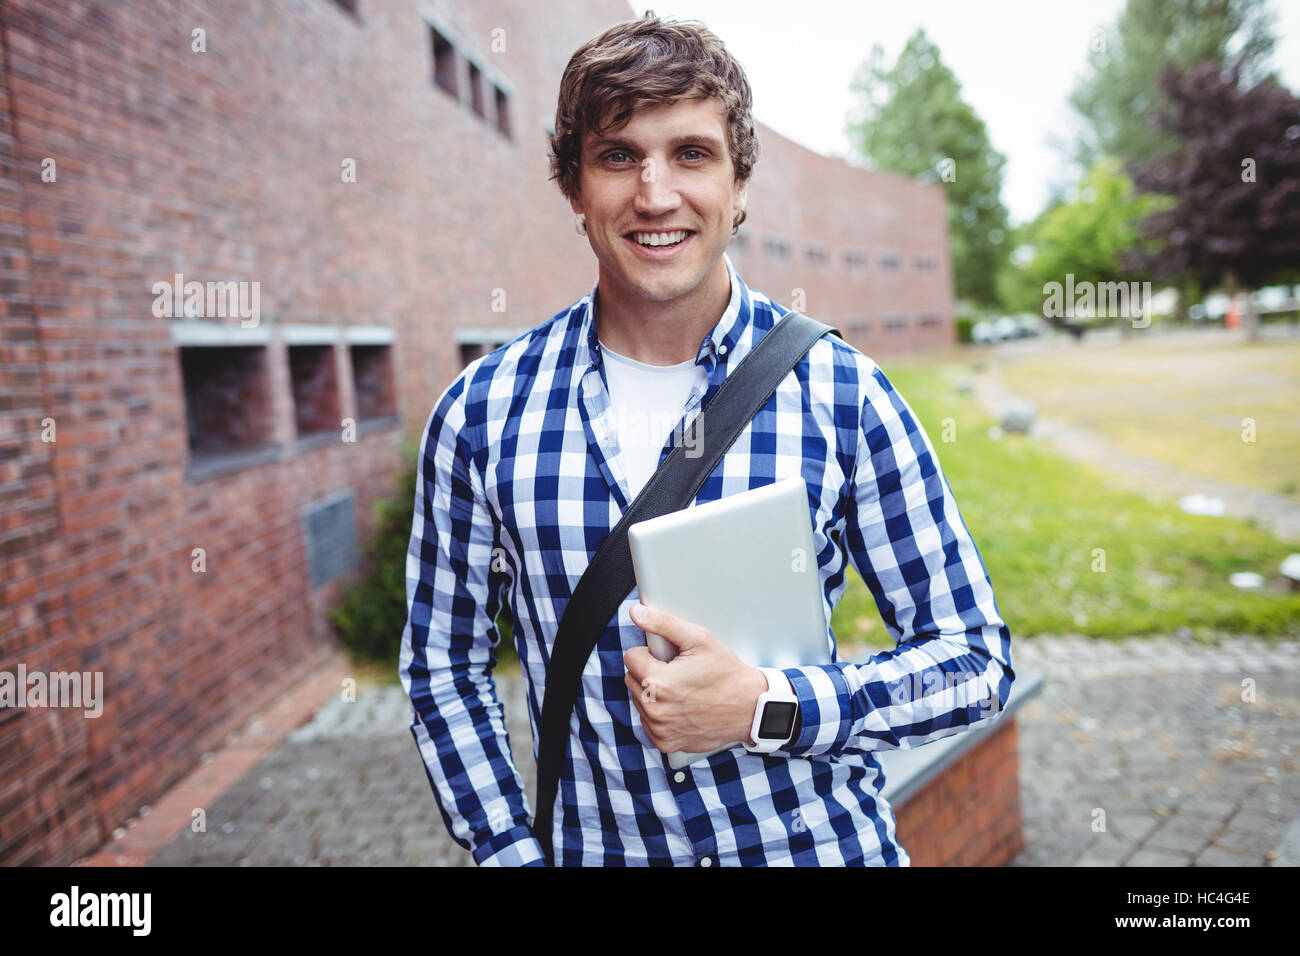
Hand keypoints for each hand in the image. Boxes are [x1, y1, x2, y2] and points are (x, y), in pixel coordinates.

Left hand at [623, 603, 766, 753]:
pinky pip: (649, 723)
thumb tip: (636, 612)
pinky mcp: (666, 743)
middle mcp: (655, 710)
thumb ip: (663, 623)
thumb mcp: (699, 639)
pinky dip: (660, 714)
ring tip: (681, 689)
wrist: (749, 708)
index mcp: (658, 682)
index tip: (667, 657)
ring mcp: (660, 729)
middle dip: (649, 672)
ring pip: (639, 701)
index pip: (630, 657)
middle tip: (676, 671)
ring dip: (652, 694)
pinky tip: (681, 707)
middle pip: (631, 680)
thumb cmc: (727, 673)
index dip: (649, 653)